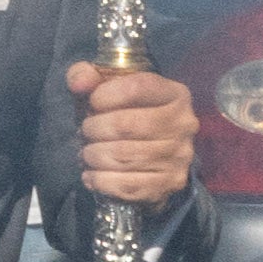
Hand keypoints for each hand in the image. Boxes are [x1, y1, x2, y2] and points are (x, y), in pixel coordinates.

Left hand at [69, 61, 196, 204]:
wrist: (151, 159)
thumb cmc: (124, 116)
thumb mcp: (106, 90)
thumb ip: (87, 76)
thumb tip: (79, 83)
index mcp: (175, 94)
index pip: (138, 87)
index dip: (105, 94)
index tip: (92, 103)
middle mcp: (183, 124)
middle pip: (126, 125)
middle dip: (94, 129)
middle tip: (86, 132)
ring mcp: (180, 156)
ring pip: (124, 157)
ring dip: (94, 155)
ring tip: (88, 153)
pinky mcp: (170, 183)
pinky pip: (127, 185)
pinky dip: (101, 181)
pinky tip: (92, 175)